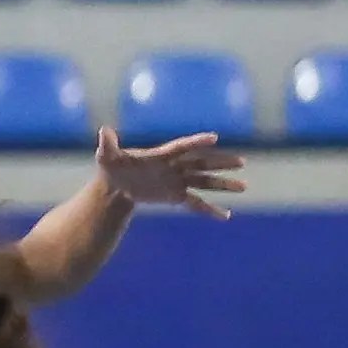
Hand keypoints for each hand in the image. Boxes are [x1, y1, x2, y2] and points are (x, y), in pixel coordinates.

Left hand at [90, 127, 243, 220]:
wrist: (115, 185)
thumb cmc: (113, 167)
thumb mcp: (107, 156)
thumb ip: (108, 144)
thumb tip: (104, 131)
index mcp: (162, 155)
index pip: (182, 147)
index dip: (197, 142)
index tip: (214, 138)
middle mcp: (174, 166)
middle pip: (201, 163)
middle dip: (220, 163)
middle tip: (241, 162)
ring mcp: (177, 181)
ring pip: (204, 182)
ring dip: (223, 184)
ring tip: (244, 186)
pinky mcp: (176, 195)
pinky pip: (196, 203)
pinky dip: (210, 210)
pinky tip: (226, 216)